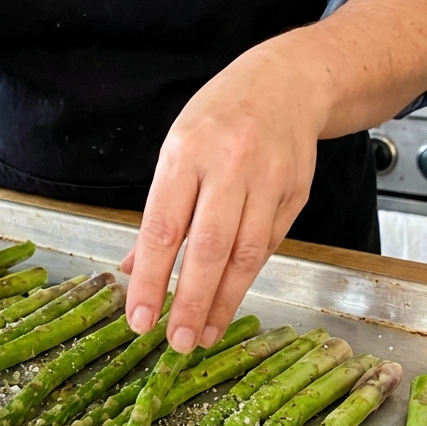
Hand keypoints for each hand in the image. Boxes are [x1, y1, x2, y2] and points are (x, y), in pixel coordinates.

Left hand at [121, 0, 426, 351]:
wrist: (289, 83)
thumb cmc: (220, 117)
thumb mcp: (177, 149)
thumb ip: (159, 211)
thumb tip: (131, 268)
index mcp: (186, 154)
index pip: (163, 228)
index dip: (150, 278)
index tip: (139, 317)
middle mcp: (228, 167)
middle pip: (208, 247)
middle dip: (190, 301)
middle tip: (176, 342)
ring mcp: (267, 181)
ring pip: (244, 254)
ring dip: (223, 301)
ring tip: (204, 334)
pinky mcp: (295, 195)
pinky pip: (267, 245)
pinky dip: (245, 277)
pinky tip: (229, 300)